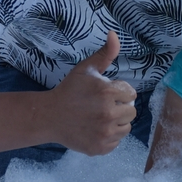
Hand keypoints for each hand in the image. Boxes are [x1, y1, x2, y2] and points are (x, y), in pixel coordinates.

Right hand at [46, 31, 137, 155]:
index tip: (104, 94)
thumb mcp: (86, 69)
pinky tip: (95, 129)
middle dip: (119, 107)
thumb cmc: (69, 91)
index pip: (130, 93)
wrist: (50, 116)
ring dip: (116, 122)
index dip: (118, 92)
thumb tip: (114, 34)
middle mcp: (108, 114)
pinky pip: (116, 142)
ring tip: (99, 117)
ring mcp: (105, 133)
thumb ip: (105, 53)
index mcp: (107, 93)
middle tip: (101, 106)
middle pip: (131, 111)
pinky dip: (108, 136)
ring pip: (126, 127)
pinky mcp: (101, 147)